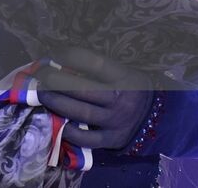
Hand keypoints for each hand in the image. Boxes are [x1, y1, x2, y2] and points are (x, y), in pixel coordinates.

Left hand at [38, 47, 154, 150]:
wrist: (156, 117)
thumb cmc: (129, 88)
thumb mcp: (120, 72)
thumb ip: (95, 69)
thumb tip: (58, 61)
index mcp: (123, 77)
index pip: (92, 62)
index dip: (69, 57)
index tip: (52, 56)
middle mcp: (121, 99)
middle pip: (82, 89)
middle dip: (55, 82)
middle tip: (40, 76)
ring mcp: (116, 121)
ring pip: (81, 112)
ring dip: (56, 103)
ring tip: (41, 95)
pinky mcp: (112, 140)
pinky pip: (86, 139)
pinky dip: (68, 132)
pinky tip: (56, 122)